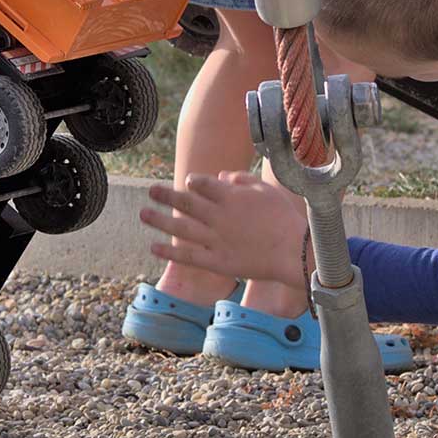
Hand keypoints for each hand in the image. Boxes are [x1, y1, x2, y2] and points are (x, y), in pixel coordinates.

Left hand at [140, 171, 311, 290]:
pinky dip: (170, 252)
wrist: (295, 251)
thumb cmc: (284, 218)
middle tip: (150, 190)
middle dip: (166, 195)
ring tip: (143, 213)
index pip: (202, 184)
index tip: (189, 183)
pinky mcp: (217, 262)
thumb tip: (221, 175)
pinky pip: (188, 256)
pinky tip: (153, 247)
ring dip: (159, 220)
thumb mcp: (266, 190)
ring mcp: (216, 240)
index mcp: (230, 197)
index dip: (193, 182)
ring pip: (181, 228)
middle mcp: (218, 217)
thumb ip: (242, 180)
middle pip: (185, 203)